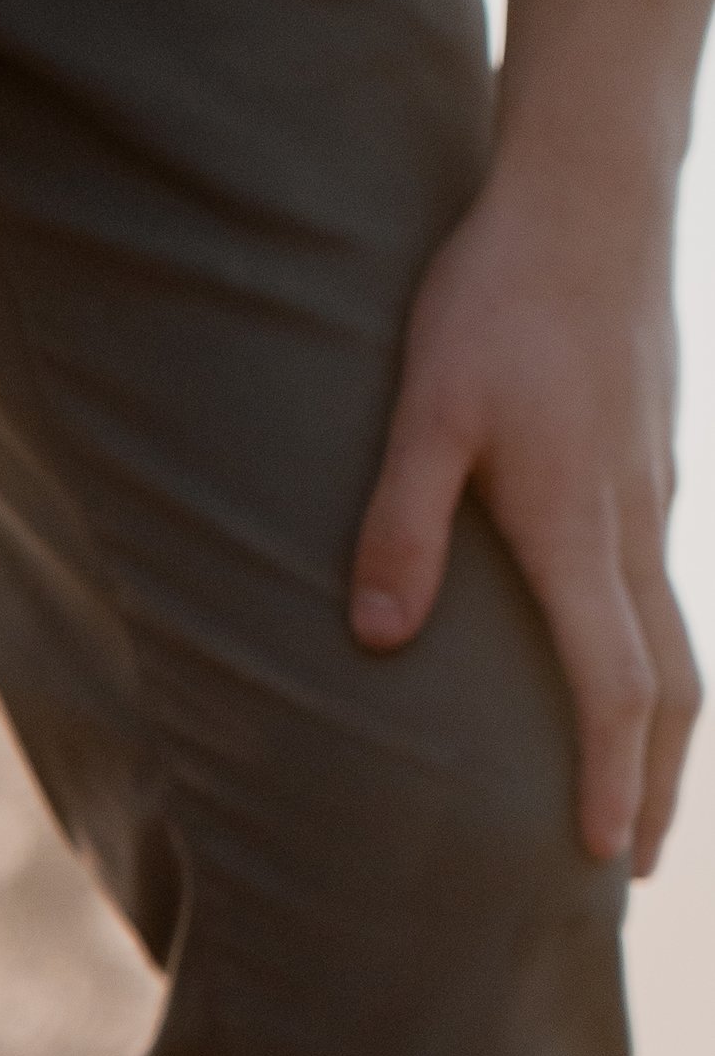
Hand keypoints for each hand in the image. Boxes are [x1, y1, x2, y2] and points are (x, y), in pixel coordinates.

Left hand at [350, 160, 698, 875]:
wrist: (590, 192)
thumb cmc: (496, 294)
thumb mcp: (426, 405)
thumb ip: (400, 521)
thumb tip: (378, 638)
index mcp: (582, 526)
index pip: (615, 682)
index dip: (613, 776)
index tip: (603, 853)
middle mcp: (634, 524)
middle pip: (671, 684)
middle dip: (658, 781)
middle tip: (634, 862)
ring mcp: (651, 496)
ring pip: (677, 639)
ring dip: (664, 730)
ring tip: (640, 796)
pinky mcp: (647, 467)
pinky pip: (660, 591)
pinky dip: (654, 661)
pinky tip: (620, 674)